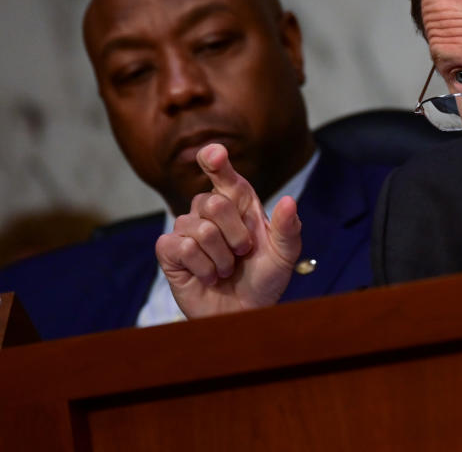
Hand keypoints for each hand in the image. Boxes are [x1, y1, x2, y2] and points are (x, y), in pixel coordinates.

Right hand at [155, 143, 301, 317]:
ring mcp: (186, 230)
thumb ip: (288, 228)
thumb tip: (289, 201)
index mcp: (238, 202)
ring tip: (227, 269)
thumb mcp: (285, 254)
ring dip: (222, 258)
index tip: (215, 154)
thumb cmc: (265, 278)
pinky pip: (182, 248)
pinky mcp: (169, 251)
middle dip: (236, 235)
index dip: (215, 160)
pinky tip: (209, 276)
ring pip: (200, 229)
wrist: (246, 312)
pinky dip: (203, 268)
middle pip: (213, 203)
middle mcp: (209, 211)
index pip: (223, 175)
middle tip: (243, 253)